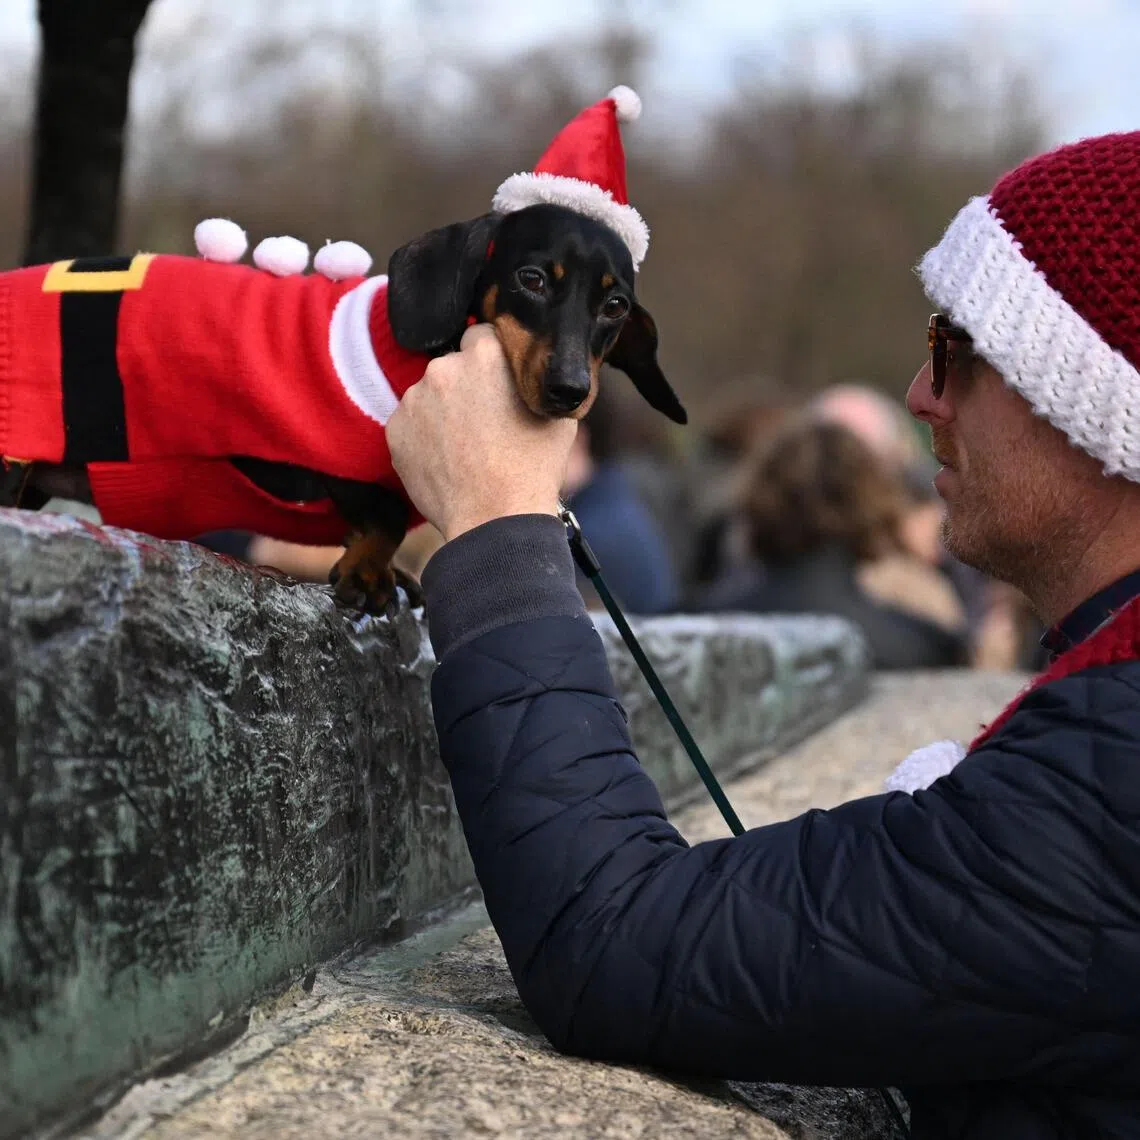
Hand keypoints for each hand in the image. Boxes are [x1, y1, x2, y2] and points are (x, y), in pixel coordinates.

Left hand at [387, 324, 578, 541]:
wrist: (494, 518)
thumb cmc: (532, 469)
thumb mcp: (557, 414)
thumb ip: (537, 380)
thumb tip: (535, 371)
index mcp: (486, 353)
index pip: (481, 335)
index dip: (492, 360)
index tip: (498, 383)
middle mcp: (444, 367)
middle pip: (453, 366)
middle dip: (466, 386)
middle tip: (485, 422)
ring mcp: (414, 399)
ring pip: (429, 396)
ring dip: (443, 411)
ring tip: (466, 448)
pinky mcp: (394, 429)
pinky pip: (411, 424)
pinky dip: (424, 437)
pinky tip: (447, 461)